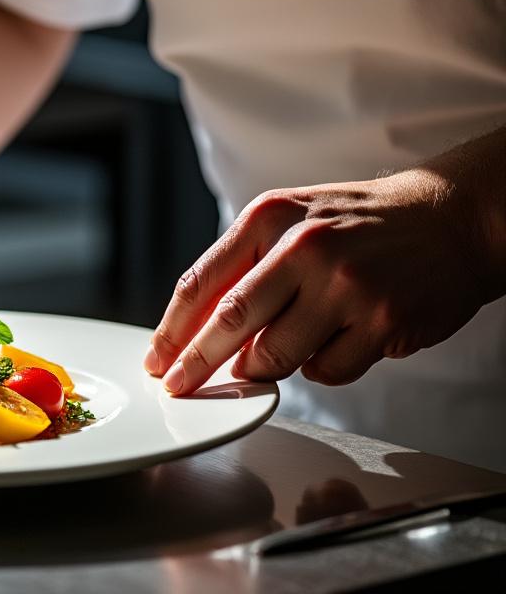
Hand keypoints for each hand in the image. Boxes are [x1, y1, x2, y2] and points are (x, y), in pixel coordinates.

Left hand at [145, 166, 502, 394]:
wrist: (449, 219)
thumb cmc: (356, 224)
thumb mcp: (290, 220)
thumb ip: (243, 267)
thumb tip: (194, 333)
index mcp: (270, 217)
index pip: (202, 282)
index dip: (172, 330)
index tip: (156, 361)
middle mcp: (305, 247)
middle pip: (230, 323)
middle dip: (196, 365)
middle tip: (178, 388)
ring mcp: (347, 285)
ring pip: (277, 356)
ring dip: (267, 366)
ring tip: (284, 347)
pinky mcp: (383, 320)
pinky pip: (327, 370)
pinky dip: (321, 366)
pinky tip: (339, 338)